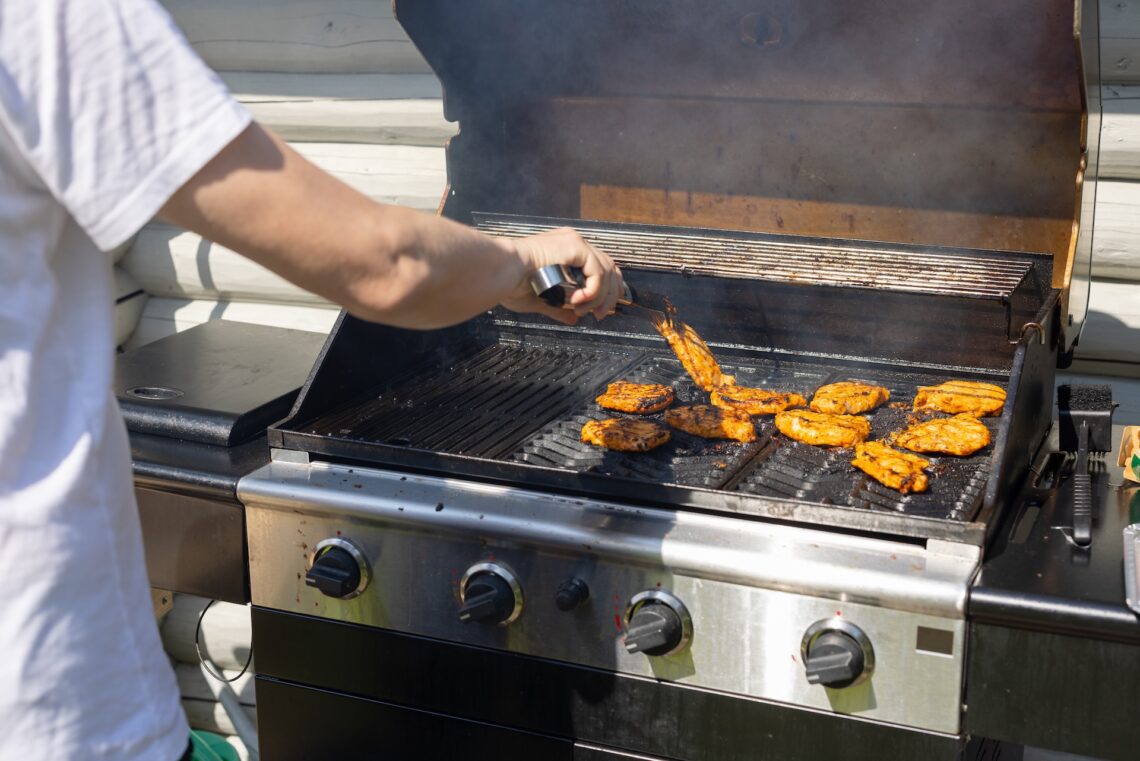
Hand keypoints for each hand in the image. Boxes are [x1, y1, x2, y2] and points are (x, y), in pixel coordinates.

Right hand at [501, 227, 623, 324]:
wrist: (501, 272)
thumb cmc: (510, 283)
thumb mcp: (541, 300)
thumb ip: (560, 308)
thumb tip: (573, 319)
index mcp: (565, 252)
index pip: (599, 268)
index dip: (606, 290)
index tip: (599, 311)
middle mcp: (572, 244)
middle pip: (610, 268)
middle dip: (609, 295)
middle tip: (600, 315)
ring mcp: (574, 243)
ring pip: (606, 271)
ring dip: (600, 296)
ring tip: (583, 310)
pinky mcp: (574, 246)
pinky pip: (597, 271)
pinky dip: (593, 290)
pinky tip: (578, 301)